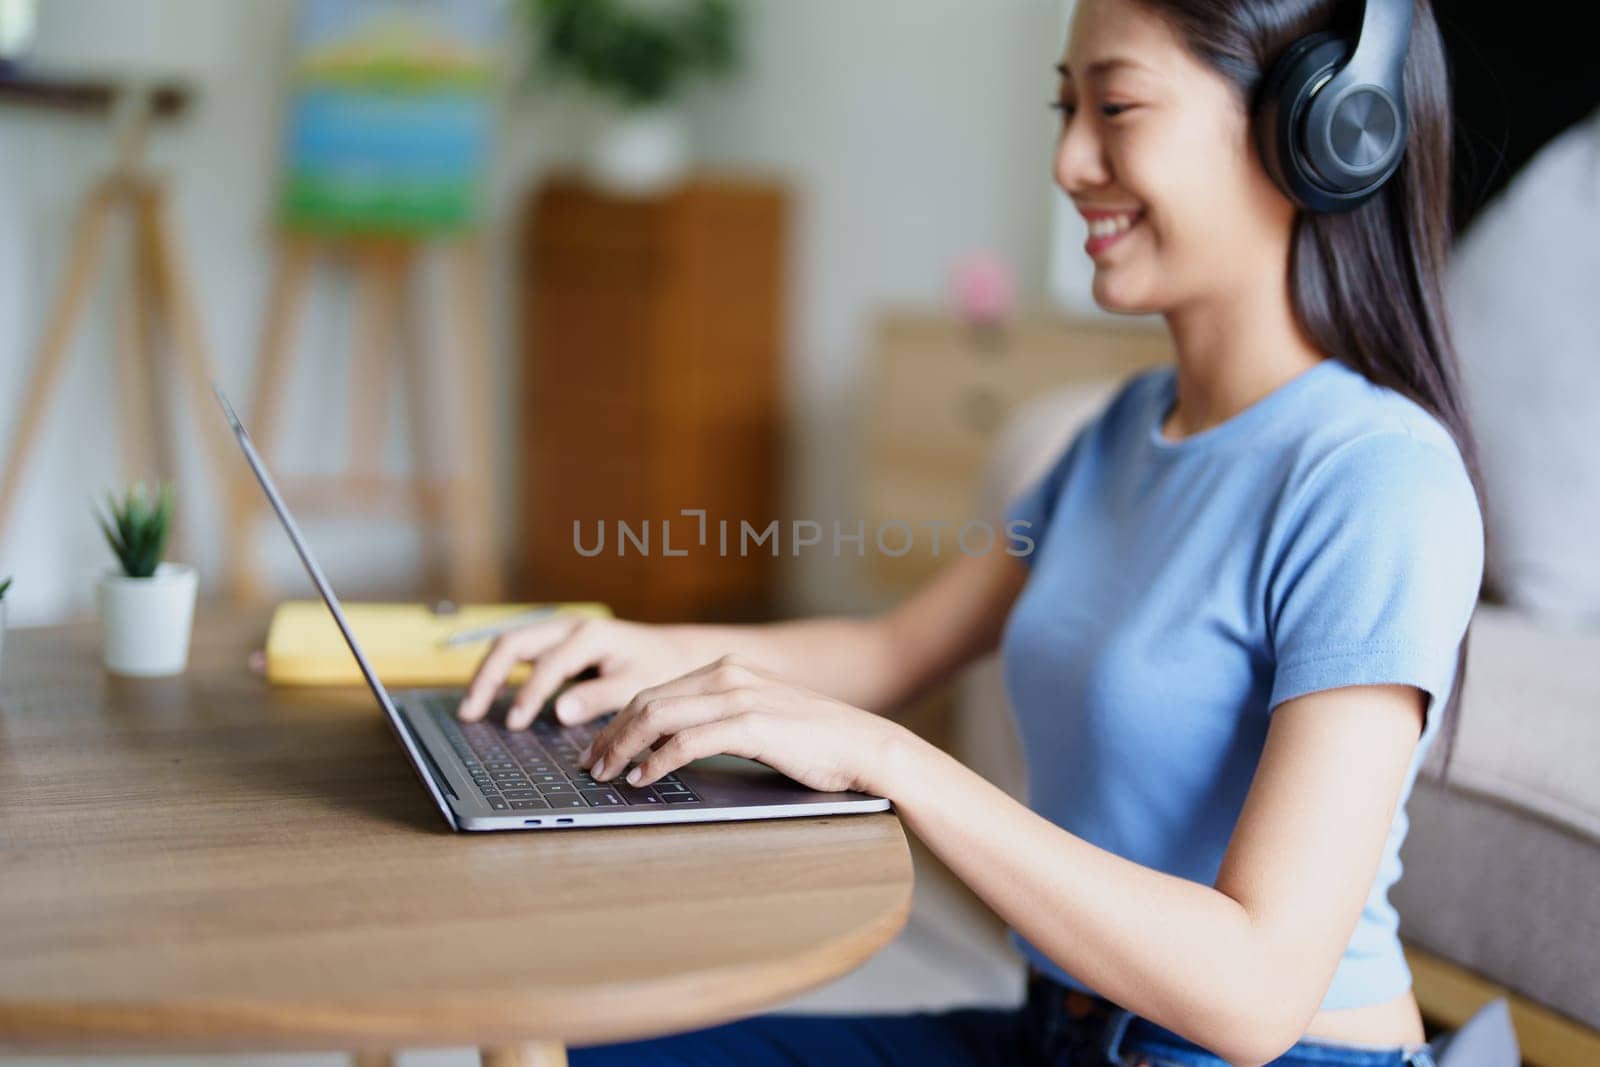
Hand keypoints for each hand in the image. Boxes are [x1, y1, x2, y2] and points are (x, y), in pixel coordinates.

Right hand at [455, 616, 703, 729]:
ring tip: (470, 708)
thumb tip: (559, 713)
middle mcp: (569, 626)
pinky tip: (488, 697)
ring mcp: (559, 630)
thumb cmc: (658, 668)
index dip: (528, 694)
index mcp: (590, 635)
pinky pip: (519, 651)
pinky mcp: (555, 641)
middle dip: (488, 677)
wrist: (672, 651)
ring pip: (509, 644)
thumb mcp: (637, 685)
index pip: (549, 664)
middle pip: (513, 643)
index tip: (514, 724)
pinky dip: (499, 671)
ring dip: (486, 673)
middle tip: (470, 713)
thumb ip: (600, 698)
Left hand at [578, 653, 906, 795]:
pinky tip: (643, 778)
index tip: (597, 747)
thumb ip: (714, 721)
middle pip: (646, 700)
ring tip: (605, 773)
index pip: (653, 691)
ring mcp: (738, 697)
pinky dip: (657, 761)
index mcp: (725, 669)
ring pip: (658, 717)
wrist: (863, 746)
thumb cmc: (812, 742)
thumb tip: (665, 747)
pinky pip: (688, 742)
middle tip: (589, 764)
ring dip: (623, 747)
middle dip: (610, 734)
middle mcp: (727, 675)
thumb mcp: (755, 719)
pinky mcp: (750, 725)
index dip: (617, 720)